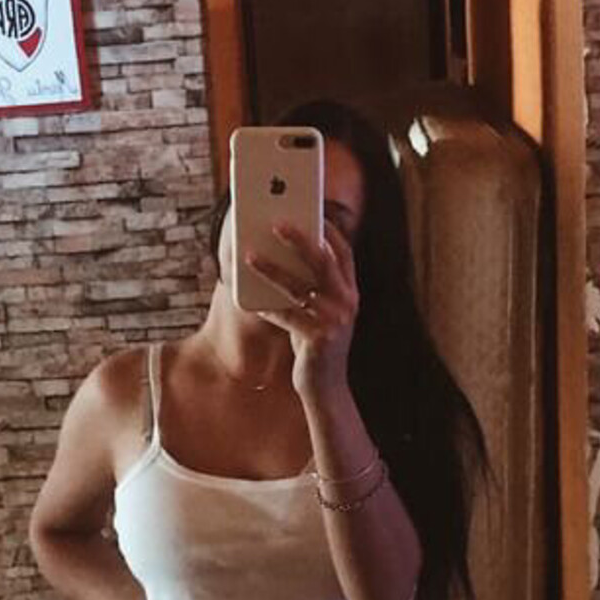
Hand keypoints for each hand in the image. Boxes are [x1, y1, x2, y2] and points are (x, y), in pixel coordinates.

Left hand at [246, 219, 358, 399]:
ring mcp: (336, 322)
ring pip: (300, 286)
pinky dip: (268, 306)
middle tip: (276, 222)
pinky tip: (249, 298)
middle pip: (324, 260)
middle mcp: (348, 304)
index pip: (344, 252)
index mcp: (350, 293)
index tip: (308, 210)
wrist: (326, 389)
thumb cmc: (315, 346)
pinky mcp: (319, 340)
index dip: (327, 229)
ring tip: (249, 255)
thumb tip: (284, 255)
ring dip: (273, 269)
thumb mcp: (321, 313)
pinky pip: (288, 316)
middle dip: (300, 238)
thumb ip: (313, 287)